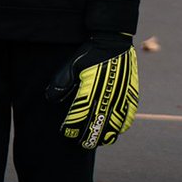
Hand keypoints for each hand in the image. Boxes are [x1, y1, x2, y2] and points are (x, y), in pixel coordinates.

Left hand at [46, 32, 137, 149]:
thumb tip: (51, 98)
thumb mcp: (72, 65)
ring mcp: (120, 100)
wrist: (113, 41)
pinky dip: (119, 128)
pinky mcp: (130, 97)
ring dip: (103, 137)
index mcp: (90, 93)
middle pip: (95, 130)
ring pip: (113, 130)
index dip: (71, 129)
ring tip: (95, 138)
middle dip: (86, 139)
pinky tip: (113, 128)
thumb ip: (62, 83)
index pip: (78, 121)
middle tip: (79, 140)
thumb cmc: (90, 53)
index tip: (66, 131)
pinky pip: (127, 120)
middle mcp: (106, 100)